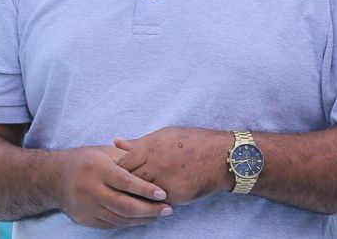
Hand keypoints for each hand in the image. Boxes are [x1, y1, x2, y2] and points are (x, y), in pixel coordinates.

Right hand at [57, 145, 171, 228]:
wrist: (55, 178)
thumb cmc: (85, 160)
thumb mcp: (104, 152)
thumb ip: (127, 158)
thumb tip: (152, 165)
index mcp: (97, 169)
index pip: (125, 182)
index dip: (146, 189)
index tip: (163, 194)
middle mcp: (90, 189)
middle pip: (124, 205)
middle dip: (149, 209)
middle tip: (168, 209)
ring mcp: (87, 207)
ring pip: (119, 218)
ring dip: (142, 219)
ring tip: (159, 215)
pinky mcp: (85, 219)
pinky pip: (111, 224)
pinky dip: (129, 223)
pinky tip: (142, 219)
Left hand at [114, 127, 233, 204]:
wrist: (219, 156)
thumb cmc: (191, 142)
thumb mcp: (164, 135)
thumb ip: (138, 142)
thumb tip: (116, 141)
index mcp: (149, 147)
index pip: (122, 164)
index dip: (118, 171)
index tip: (118, 174)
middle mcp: (154, 164)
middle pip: (128, 180)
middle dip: (124, 185)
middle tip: (122, 188)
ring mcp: (164, 181)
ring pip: (141, 193)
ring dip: (137, 195)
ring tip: (135, 195)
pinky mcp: (174, 195)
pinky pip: (157, 201)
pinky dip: (153, 201)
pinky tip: (152, 200)